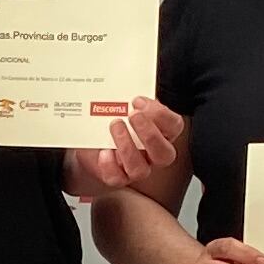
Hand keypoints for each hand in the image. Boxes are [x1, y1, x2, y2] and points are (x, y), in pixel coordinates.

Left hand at [63, 97, 184, 197]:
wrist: (88, 138)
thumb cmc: (110, 119)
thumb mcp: (121, 104)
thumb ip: (129, 98)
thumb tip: (126, 84)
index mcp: (161, 132)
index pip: (174, 126)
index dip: (160, 114)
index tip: (138, 101)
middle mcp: (152, 153)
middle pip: (164, 154)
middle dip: (150, 134)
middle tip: (132, 115)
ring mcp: (136, 168)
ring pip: (141, 170)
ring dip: (127, 147)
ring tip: (115, 126)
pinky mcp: (117, 178)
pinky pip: (117, 179)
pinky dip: (110, 165)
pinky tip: (104, 151)